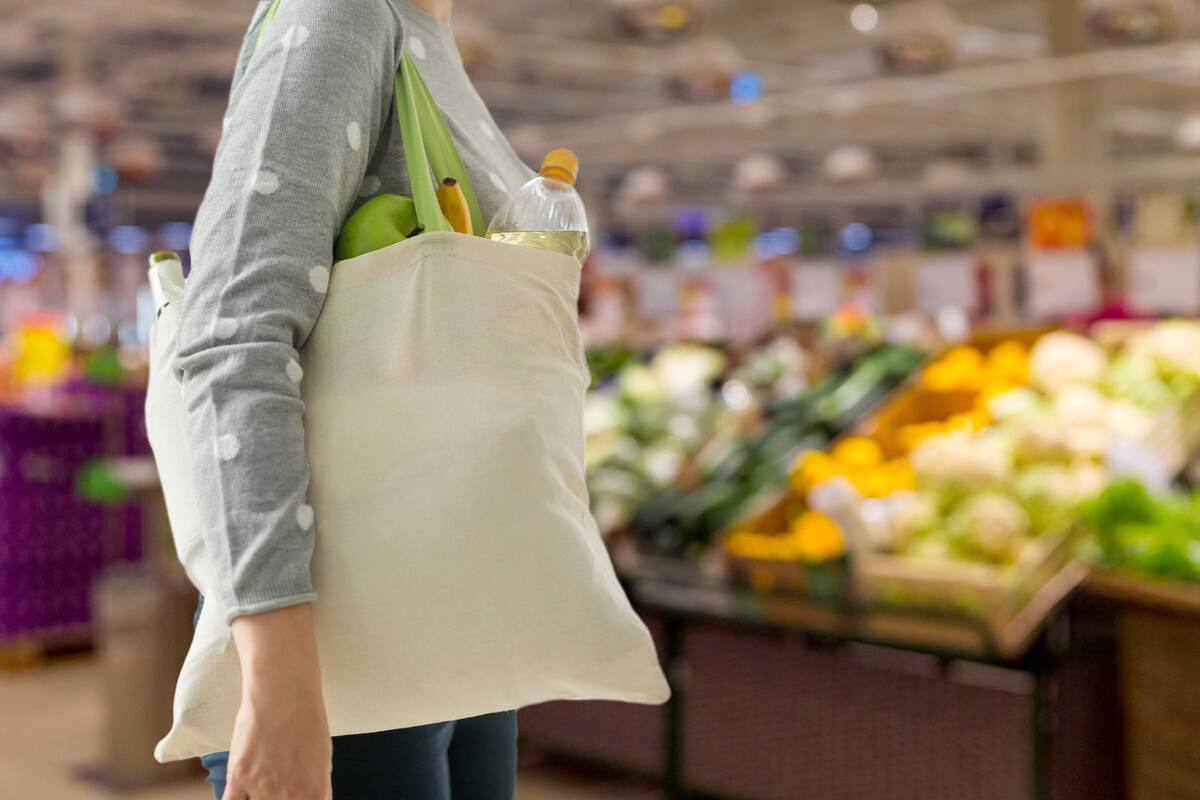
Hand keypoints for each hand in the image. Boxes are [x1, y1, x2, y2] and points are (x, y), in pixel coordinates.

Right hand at [223, 604, 331, 799]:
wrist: (285, 691)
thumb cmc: (308, 720)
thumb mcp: (323, 760)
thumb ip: (314, 790)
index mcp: (316, 793)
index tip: (290, 798)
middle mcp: (290, 796)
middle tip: (271, 790)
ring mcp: (263, 788)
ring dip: (257, 798)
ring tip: (259, 782)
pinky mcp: (239, 777)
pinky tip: (237, 795)